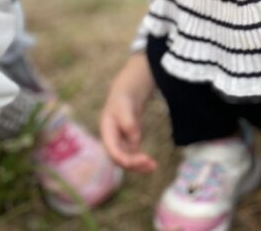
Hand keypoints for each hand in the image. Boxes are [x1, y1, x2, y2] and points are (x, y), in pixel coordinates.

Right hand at [99, 52, 157, 172]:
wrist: (126, 93)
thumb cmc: (123, 98)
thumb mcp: (125, 105)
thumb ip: (129, 122)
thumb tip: (135, 140)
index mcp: (107, 132)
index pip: (113, 151)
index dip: (124, 159)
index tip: (139, 160)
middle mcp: (111, 140)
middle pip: (120, 159)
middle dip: (134, 164)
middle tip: (150, 164)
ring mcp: (120, 143)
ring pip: (127, 160)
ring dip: (139, 166)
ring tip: (153, 167)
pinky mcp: (128, 143)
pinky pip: (134, 156)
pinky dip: (141, 161)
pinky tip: (152, 164)